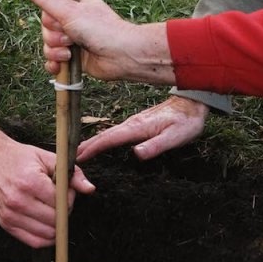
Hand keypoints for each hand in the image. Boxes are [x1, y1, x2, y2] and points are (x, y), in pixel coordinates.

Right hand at [0, 87, 94, 246]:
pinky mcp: (5, 224)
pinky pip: (33, 241)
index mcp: (31, 183)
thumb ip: (71, 174)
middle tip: (60, 200)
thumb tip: (90, 189)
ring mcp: (10, 215)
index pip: (62, 203)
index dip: (70, 198)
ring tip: (51, 210)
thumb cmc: (18, 157)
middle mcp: (19, 202)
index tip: (66, 190)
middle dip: (64, 212)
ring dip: (56, 225)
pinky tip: (47, 225)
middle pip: (56, 221)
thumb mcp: (46, 158)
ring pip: (47, 234)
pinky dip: (45, 237)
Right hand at [22, 0, 174, 85]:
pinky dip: (55, 65)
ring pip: (48, 47)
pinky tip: (60, 66)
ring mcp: (75, 41)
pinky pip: (54, 62)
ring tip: (71, 53)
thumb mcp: (69, 10)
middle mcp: (74, 22)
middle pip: (46, 30)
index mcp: (75, 5)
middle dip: (54, 38)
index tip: (62, 21)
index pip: (47, 11)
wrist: (120, 55)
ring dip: (55, 52)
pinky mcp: (75, 59)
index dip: (50, 20)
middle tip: (70, 38)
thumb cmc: (100, 29)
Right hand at [78, 96, 208, 160]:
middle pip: (103, 135)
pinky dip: (102, 140)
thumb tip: (136, 154)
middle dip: (86, 146)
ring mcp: (133, 122)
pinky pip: (114, 133)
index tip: (77, 156)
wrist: (193, 103)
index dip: (92, 148)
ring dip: (91, 143)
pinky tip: (99, 145)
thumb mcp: (176, 137)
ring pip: (107, 133)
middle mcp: (131, 123)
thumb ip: (156, 145)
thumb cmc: (186, 121)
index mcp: (137, 127)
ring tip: (78, 154)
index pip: (109, 139)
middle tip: (69, 158)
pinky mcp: (136, 124)